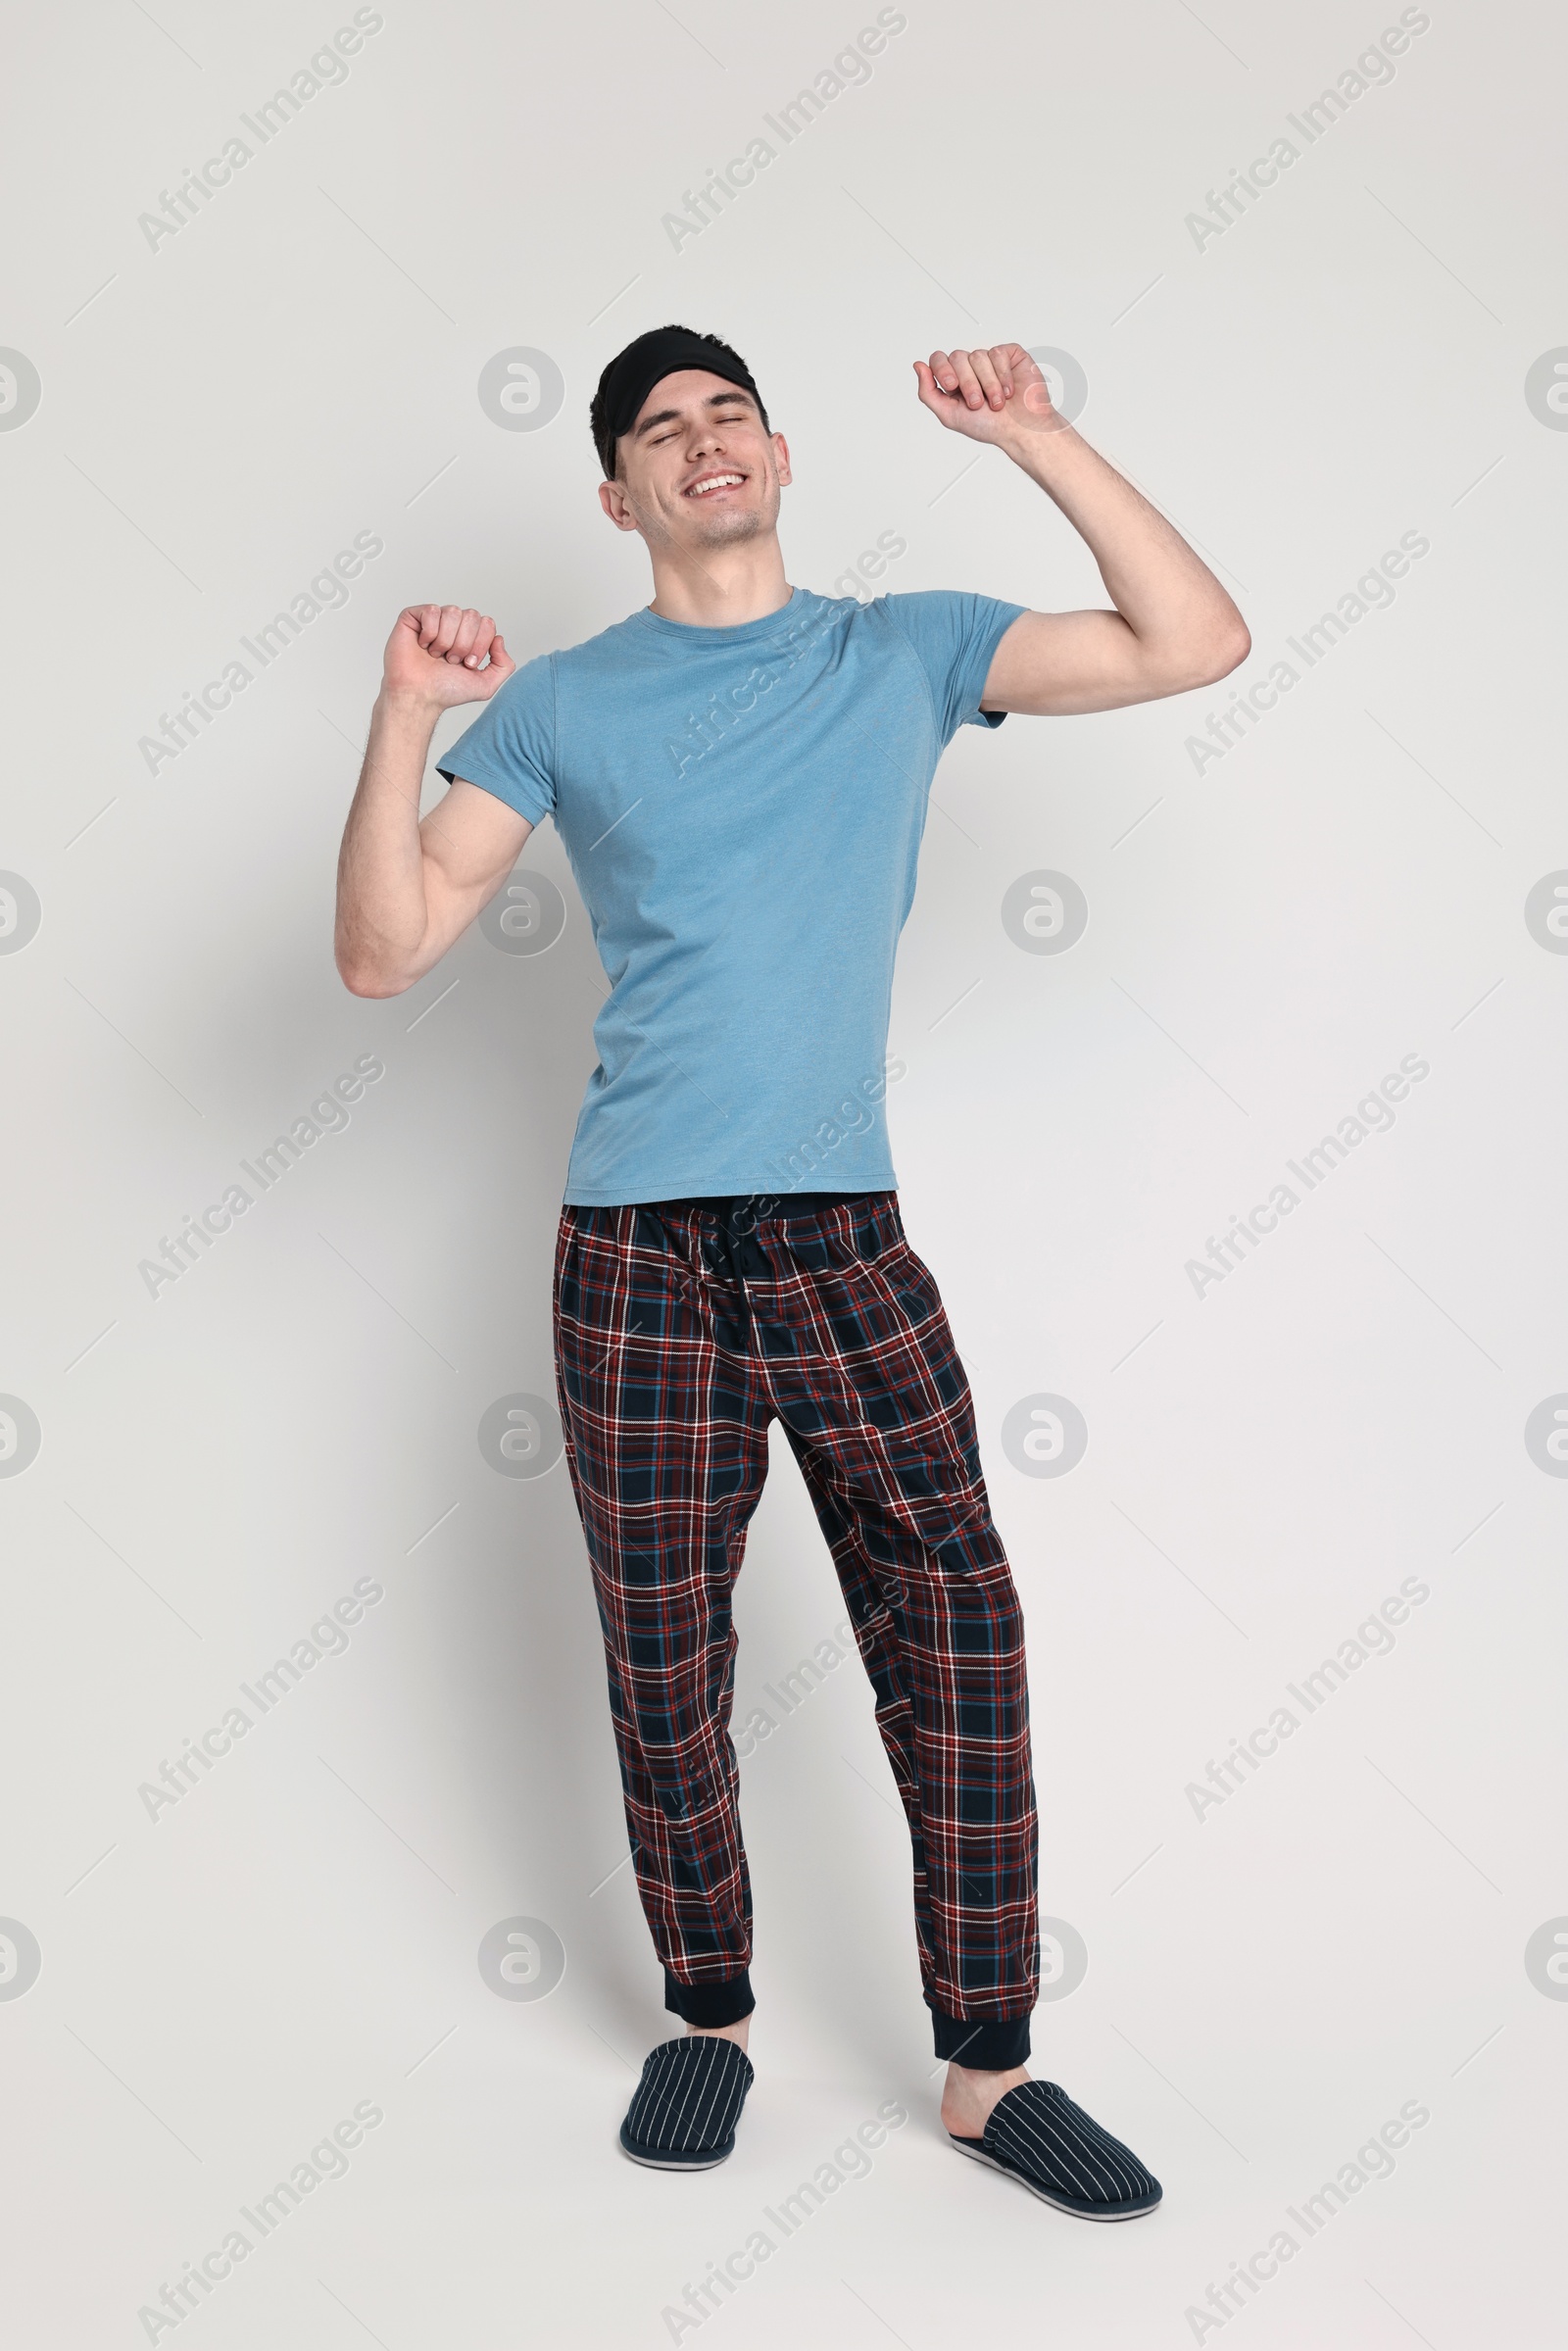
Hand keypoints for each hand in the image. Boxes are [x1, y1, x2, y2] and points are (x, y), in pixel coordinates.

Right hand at [380, 604, 515, 711]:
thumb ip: (504, 665)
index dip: (480, 645)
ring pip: (453, 612)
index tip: (467, 664)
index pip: (487, 623)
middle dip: (464, 643)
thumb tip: (499, 638)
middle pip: (472, 615)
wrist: (419, 696)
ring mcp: (434, 619)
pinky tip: (423, 645)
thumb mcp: (486, 685)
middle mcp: (454, 625)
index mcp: (471, 636)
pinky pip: (432, 611)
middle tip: (451, 660)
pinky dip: (430, 632)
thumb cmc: (447, 691)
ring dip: (446, 640)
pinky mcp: (414, 616)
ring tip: (436, 655)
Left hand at [913, 344, 1067, 444]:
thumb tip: (918, 365)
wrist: (1021, 430)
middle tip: (978, 403)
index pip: (939, 359)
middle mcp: (971, 367)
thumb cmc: (989, 426)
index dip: (942, 369)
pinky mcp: (1010, 354)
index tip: (952, 386)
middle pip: (958, 356)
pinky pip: (998, 353)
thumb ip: (928, 392)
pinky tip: (1009, 391)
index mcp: (955, 379)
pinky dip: (1003, 375)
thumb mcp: (949, 414)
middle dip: (967, 383)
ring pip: (978, 355)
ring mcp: (991, 359)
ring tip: (997, 403)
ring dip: (988, 384)